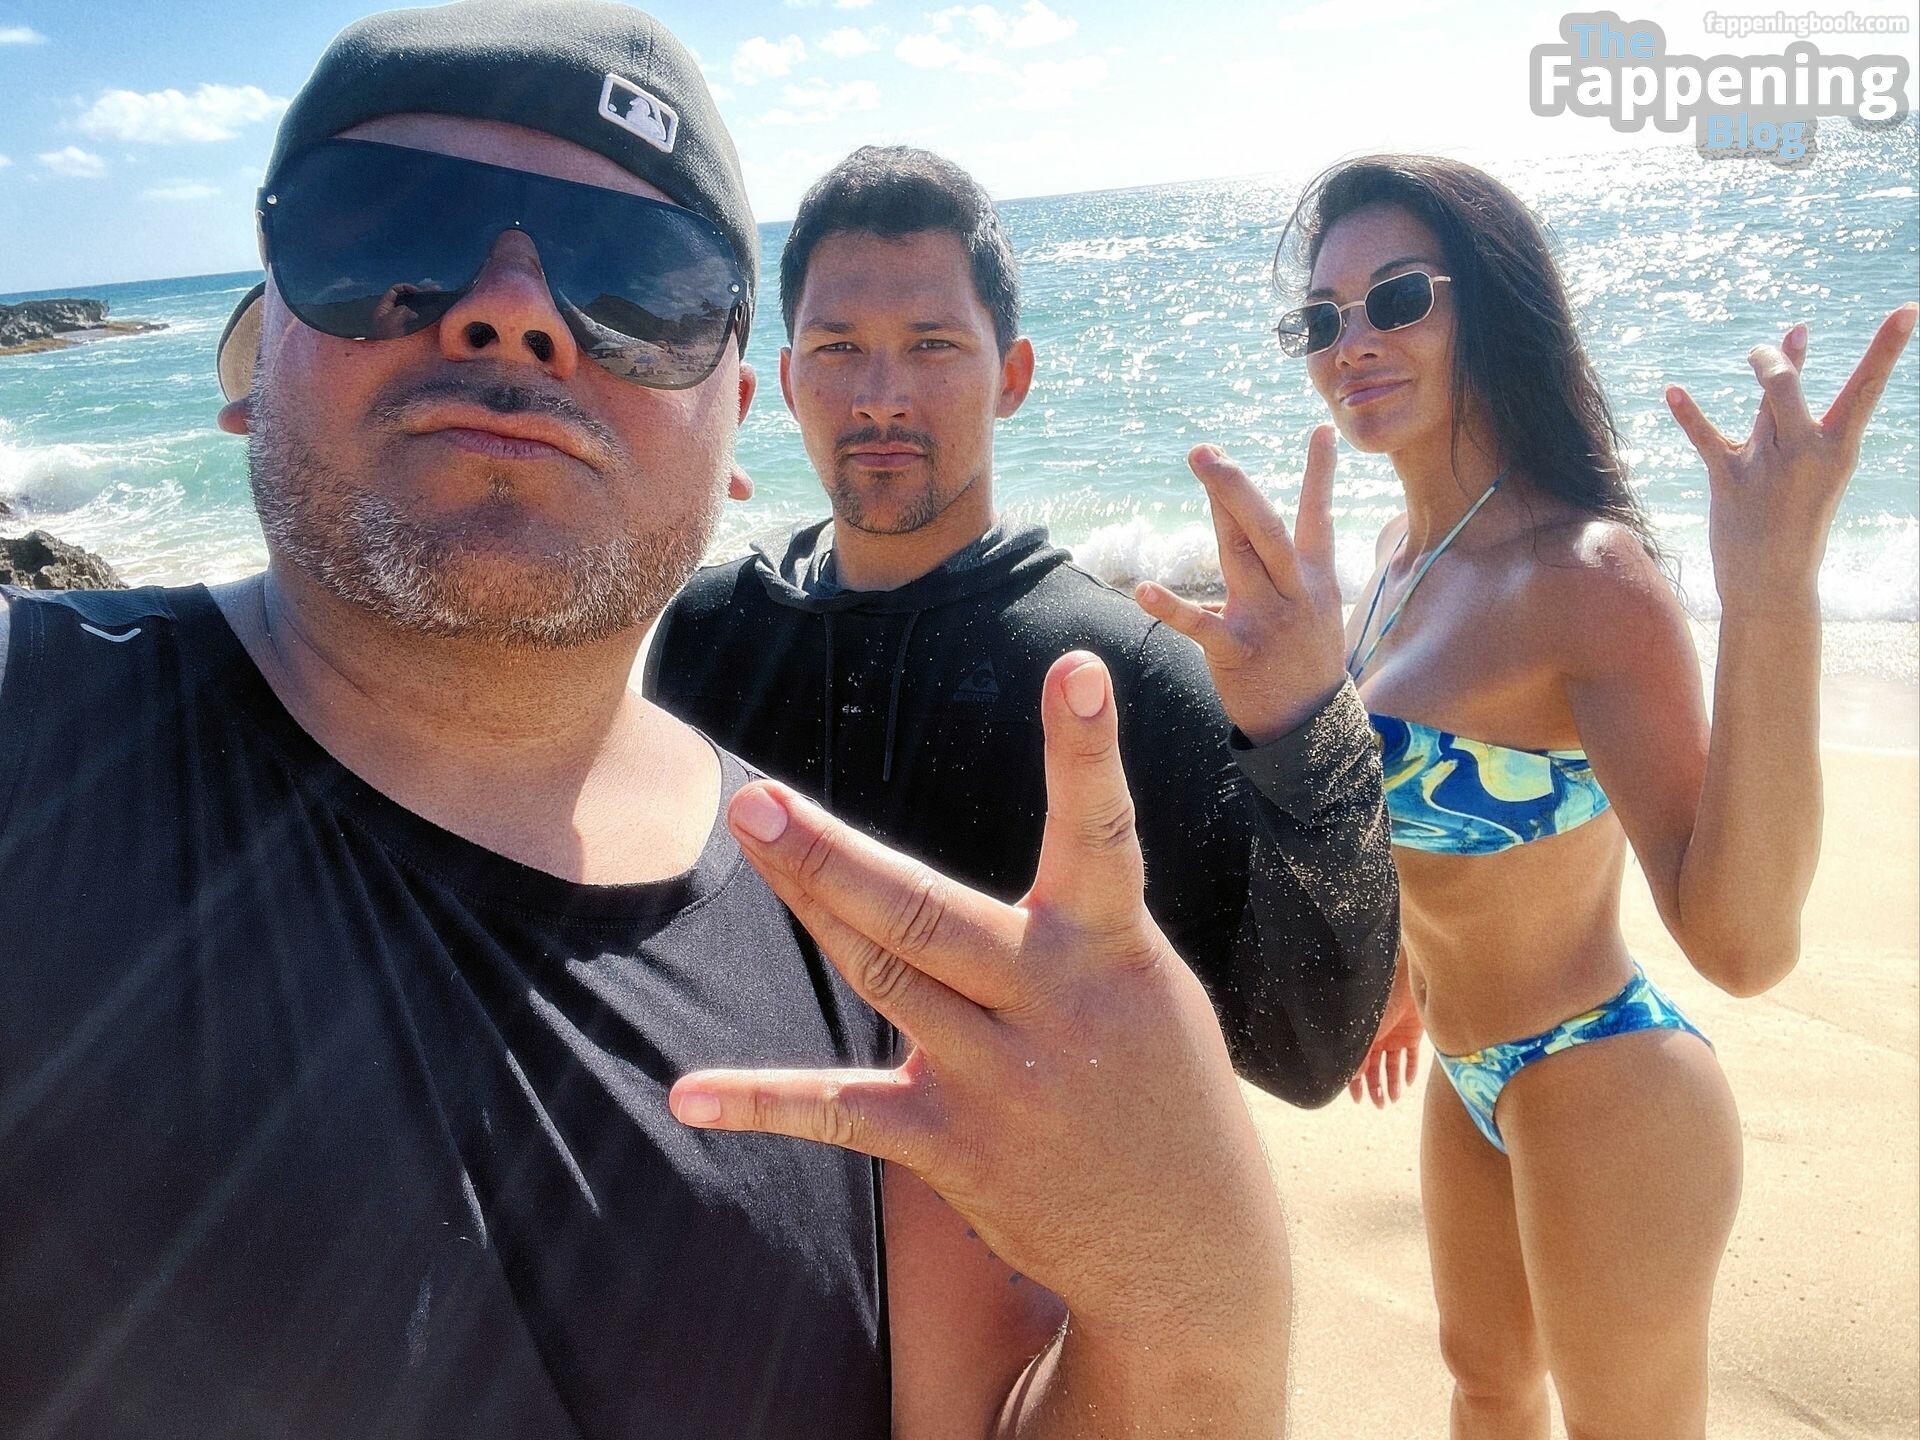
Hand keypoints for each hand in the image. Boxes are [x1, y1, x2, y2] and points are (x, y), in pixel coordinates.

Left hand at [669, 652, 1289, 1355]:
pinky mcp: (957, 1148)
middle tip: (758, 799)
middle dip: (837, 857)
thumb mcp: (1144, 984)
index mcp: (1114, 948)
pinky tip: (688, 1094)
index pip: (1102, 832)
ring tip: (749, 832)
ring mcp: (1001, 1082)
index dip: (1087, 751)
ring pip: (881, 974)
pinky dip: (761, 1102)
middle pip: (926, 913)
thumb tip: (970, 869)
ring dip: (808, 902)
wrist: (1190, 1244)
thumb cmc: (1158, 1081)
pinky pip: (843, 1113)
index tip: (1075, 668)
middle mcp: (1055, 1005)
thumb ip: (1062, 924)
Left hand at [1136, 426, 1347, 742]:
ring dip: (1221, 508)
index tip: (1324, 430)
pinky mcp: (1239, 651)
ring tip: (1202, 467)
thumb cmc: (1304, 662)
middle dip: (1238, 485)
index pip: (1318, 517)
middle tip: (1207, 451)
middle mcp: (1294, 590)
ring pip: (1243, 554)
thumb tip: (1252, 541)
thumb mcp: (1315, 611)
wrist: (1312, 728)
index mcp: (1313, 579)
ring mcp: (1268, 619)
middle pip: (1266, 526)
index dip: (1321, 474)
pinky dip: (1172, 608)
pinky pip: (1201, 625)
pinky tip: (1143, 589)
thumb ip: (1286, 573)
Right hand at [1347, 967, 1421, 1107]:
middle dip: (1376, 1088)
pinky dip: (1410, 1070)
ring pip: (1393, 1066)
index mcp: (1362, 1037)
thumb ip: (1358, 1053)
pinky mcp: (1413, 1035)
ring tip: (1393, 1099)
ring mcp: (1395, 1036)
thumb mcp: (1365, 1031)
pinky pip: (1412, 1057)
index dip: (1356, 1084)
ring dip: (1393, 1083)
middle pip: (1376, 1068)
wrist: (1404, 983)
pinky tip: (1408, 1084)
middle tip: (1379, 1106)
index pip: (1357, 1065)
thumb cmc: (1378, 1003)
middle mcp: (1378, 1038)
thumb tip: (1351, 1076)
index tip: (1358, 1101)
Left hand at [1666, 304, 1916, 614]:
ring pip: (1767, 402)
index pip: (1867, 390)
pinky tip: (1673, 391)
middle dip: (1782, 360)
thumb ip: (1789, 408)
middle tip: (1779, 343)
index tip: (1906, 310)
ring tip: (1755, 352)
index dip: (1887, 348)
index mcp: (1838, 451)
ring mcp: (1768, 467)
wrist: (1773, 582)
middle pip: (1793, 389)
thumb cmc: (1793, 517)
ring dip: (1763, 368)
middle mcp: (1807, 454)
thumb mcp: (1806, 462)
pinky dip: (1689, 414)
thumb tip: (1784, 351)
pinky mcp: (1729, 480)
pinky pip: (1706, 438)